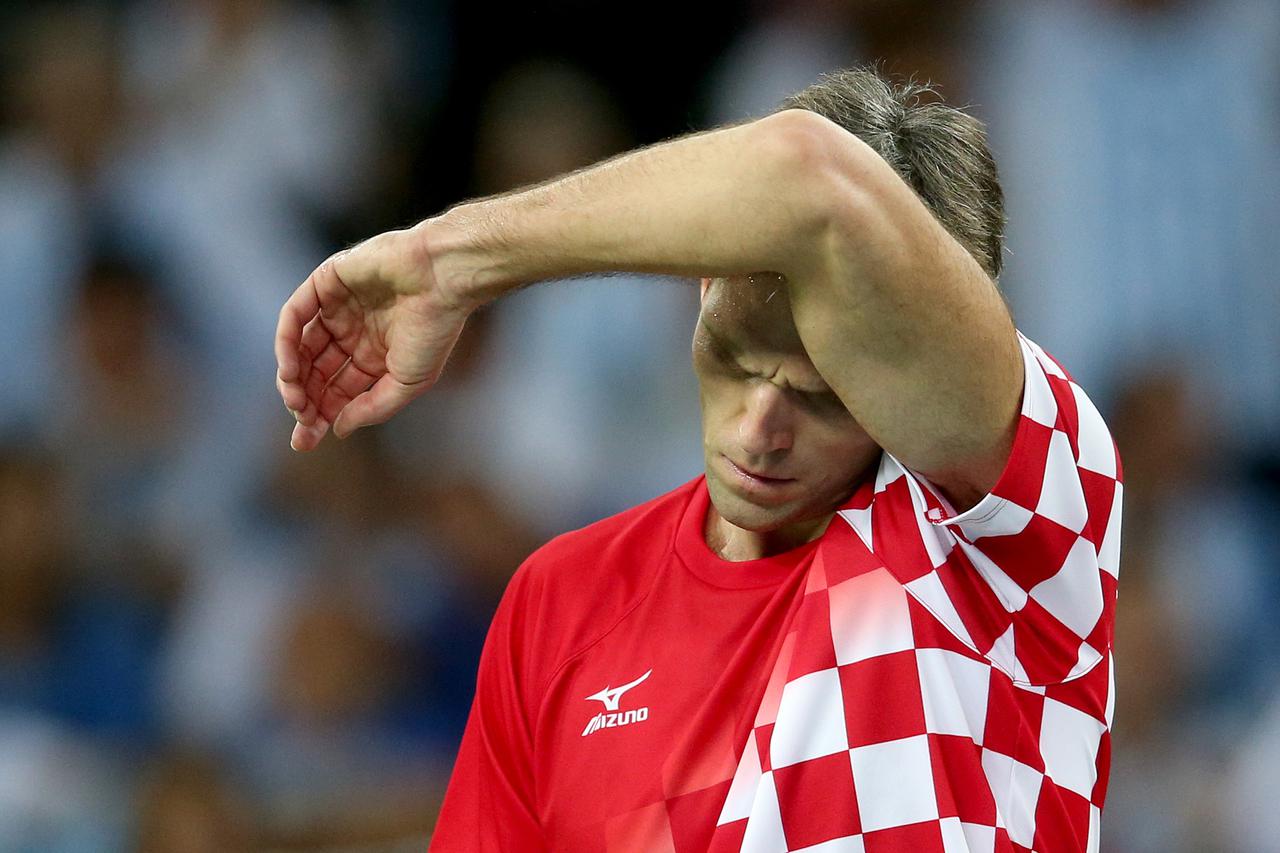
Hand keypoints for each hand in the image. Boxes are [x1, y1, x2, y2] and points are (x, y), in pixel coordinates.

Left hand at [274, 223, 469, 450]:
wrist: (442, 278)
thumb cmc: (434, 329)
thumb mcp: (407, 382)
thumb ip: (372, 408)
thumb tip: (337, 430)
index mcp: (374, 357)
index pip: (336, 391)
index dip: (319, 417)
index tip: (305, 443)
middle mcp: (353, 333)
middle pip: (315, 373)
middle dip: (303, 401)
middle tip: (301, 422)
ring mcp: (338, 308)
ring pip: (300, 347)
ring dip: (291, 375)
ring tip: (295, 398)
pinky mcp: (327, 282)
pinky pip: (296, 314)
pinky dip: (286, 342)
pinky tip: (290, 368)